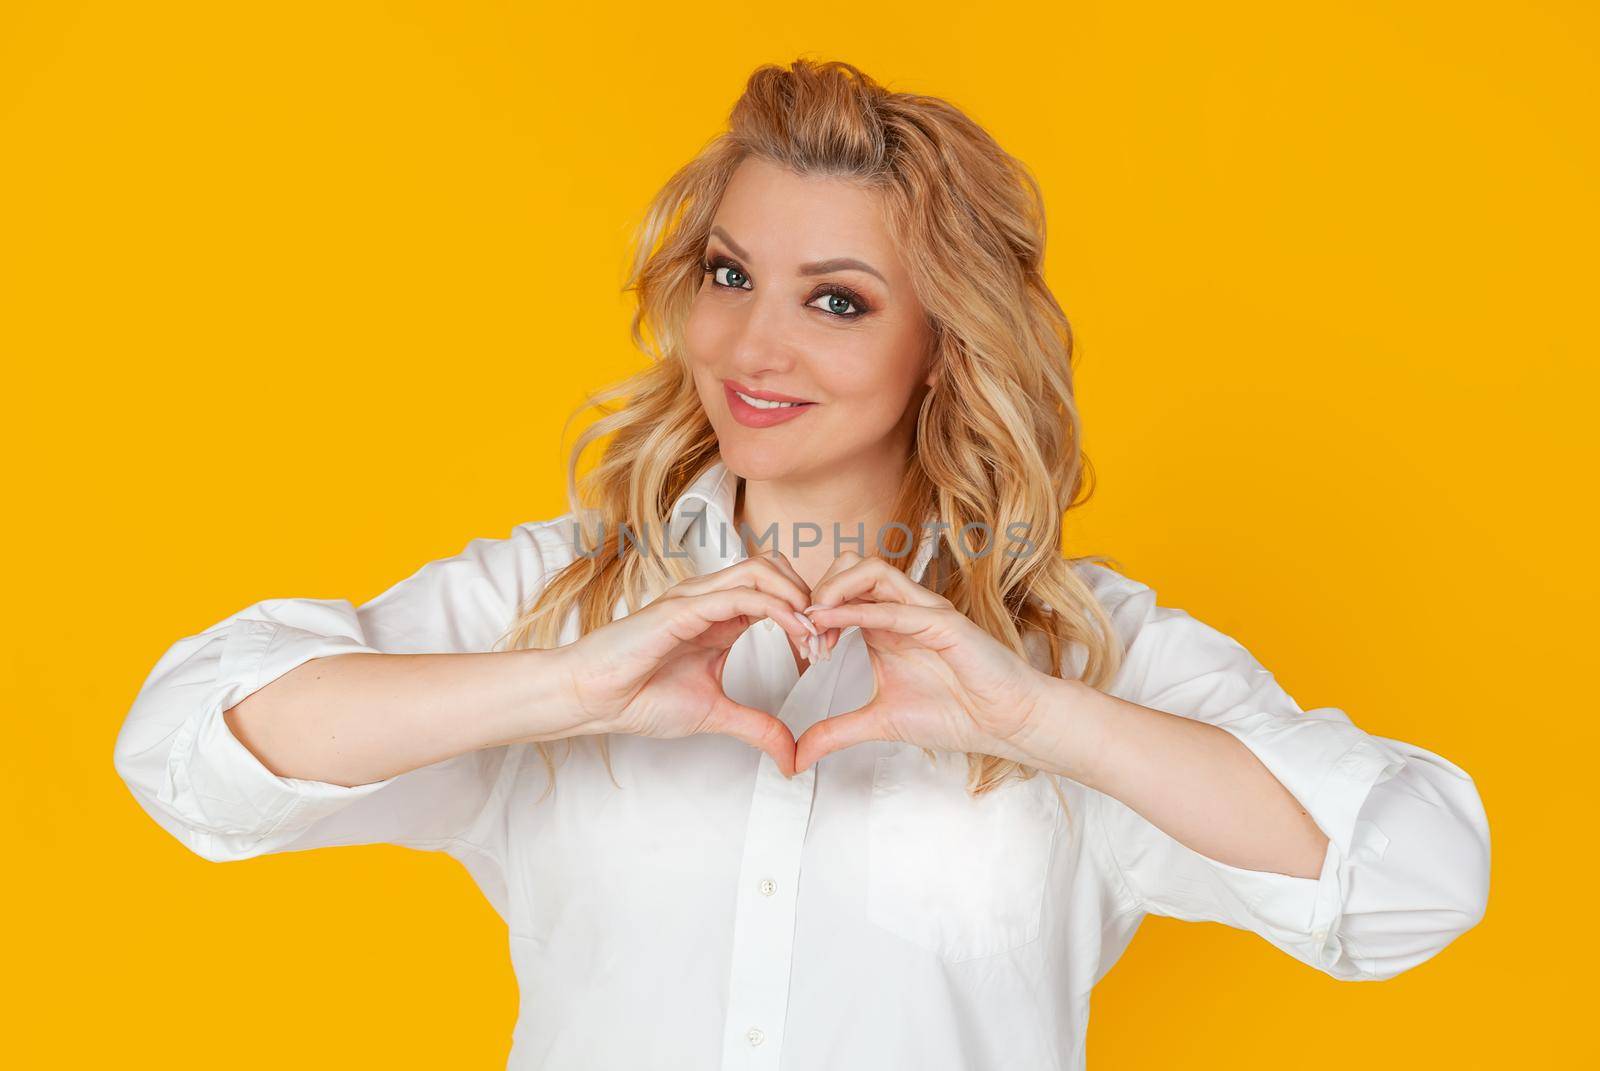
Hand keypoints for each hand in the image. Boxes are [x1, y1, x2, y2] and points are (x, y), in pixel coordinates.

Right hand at [556, 551, 818, 776]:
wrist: (591, 698)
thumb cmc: (638, 697)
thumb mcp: (714, 714)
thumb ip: (756, 726)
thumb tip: (791, 755)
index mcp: (721, 616)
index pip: (777, 591)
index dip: (808, 615)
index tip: (823, 653)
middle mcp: (712, 598)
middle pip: (777, 568)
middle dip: (811, 598)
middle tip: (825, 640)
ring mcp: (697, 598)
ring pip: (763, 570)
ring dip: (799, 598)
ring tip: (814, 636)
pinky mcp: (683, 608)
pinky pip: (740, 594)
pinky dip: (776, 609)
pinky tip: (794, 635)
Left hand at [792, 551, 1053, 773]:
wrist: (1006, 724)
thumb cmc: (956, 715)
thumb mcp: (880, 722)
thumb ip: (837, 731)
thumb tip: (797, 756)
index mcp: (885, 624)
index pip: (838, 590)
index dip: (810, 612)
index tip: (801, 650)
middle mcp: (904, 609)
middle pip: (849, 565)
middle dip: (817, 592)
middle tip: (804, 634)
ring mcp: (924, 610)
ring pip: (871, 570)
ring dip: (834, 591)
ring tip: (813, 623)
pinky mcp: (944, 622)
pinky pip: (896, 606)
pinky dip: (858, 611)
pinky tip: (832, 625)